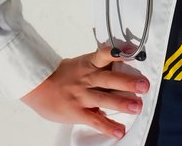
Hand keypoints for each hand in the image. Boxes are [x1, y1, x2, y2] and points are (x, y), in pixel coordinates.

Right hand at [21, 46, 149, 138]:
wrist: (36, 85)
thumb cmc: (60, 76)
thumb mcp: (80, 64)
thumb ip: (99, 66)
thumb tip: (120, 62)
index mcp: (88, 64)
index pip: (104, 55)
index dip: (118, 52)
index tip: (132, 51)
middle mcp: (87, 79)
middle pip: (109, 79)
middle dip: (128, 82)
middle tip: (144, 85)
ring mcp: (82, 96)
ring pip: (104, 98)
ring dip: (122, 103)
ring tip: (137, 107)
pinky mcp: (77, 112)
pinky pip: (95, 119)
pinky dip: (108, 126)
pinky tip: (119, 130)